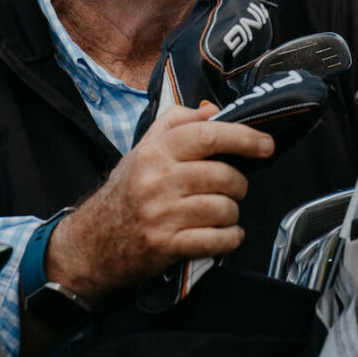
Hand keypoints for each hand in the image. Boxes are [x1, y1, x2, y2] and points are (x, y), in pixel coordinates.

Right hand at [46, 103, 273, 300]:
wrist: (91, 242)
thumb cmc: (126, 192)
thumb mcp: (143, 149)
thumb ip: (176, 123)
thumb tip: (214, 110)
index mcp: (155, 152)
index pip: (207, 135)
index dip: (243, 137)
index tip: (266, 144)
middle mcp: (157, 181)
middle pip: (222, 175)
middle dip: (239, 183)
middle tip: (235, 187)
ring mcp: (161, 215)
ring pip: (223, 208)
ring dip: (233, 213)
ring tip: (223, 213)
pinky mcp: (166, 246)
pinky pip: (216, 240)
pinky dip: (229, 238)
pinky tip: (225, 235)